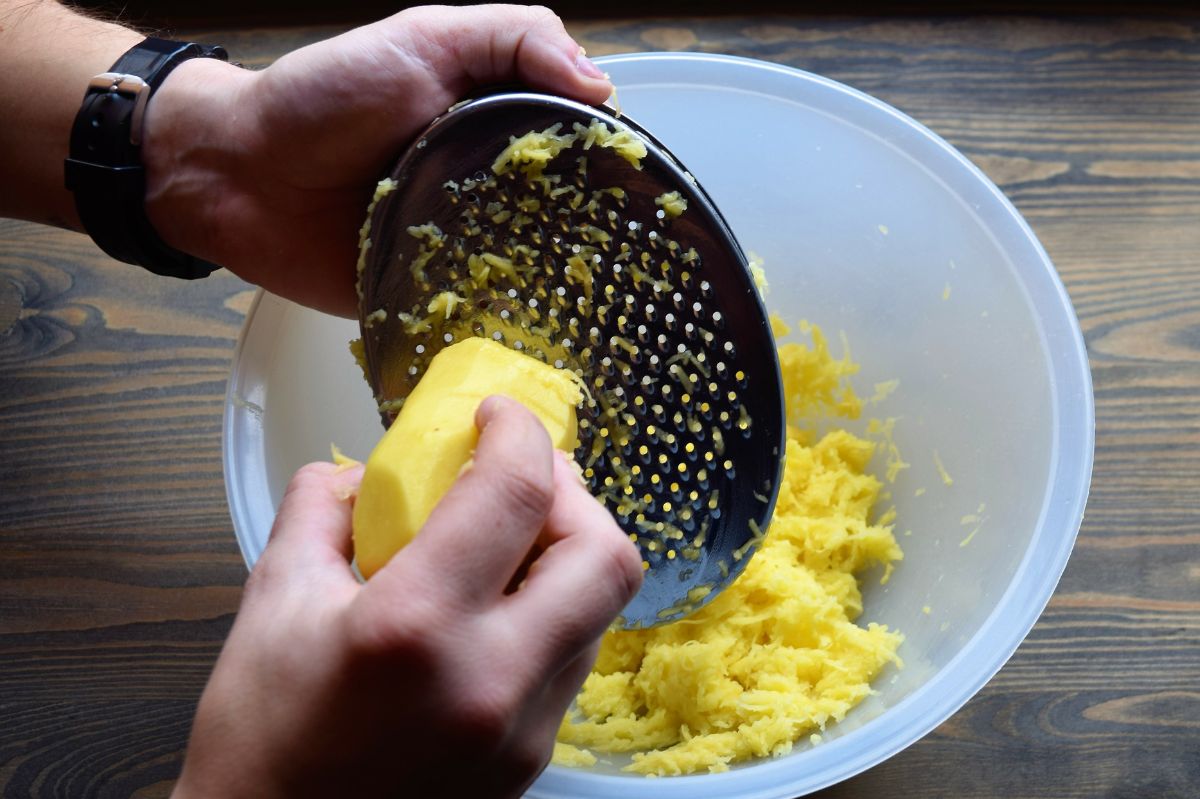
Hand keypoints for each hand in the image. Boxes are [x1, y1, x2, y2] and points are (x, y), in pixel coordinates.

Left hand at [141, 4, 611, 315]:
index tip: (647, 183)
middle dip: (600, 233)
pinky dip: (510, 323)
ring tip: (604, 302)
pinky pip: (484, 313)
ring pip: (535, 270)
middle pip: (568, 215)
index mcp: (497, 124)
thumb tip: (601, 85)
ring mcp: (466, 246)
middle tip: (633, 256)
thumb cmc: (322, 100)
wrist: (240, 179)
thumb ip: (512, 39)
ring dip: (562, 284)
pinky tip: (545, 336)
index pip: (578, 144)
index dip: (612, 160)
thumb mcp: (424, 38)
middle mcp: (491, 187)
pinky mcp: (436, 297)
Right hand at [173, 397, 641, 798]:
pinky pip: (572, 660)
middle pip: (605, 555)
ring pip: (599, 610)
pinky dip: (554, 611)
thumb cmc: (260, 740)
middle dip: (575, 494)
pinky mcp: (532, 761)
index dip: (518, 431)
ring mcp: (522, 729)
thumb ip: (317, 512)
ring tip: (512, 539)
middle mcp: (490, 679)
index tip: (498, 415)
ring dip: (569, 554)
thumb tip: (354, 471)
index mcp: (416, 626)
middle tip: (526, 478)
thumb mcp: (271, 604)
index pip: (515, 494)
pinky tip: (500, 607)